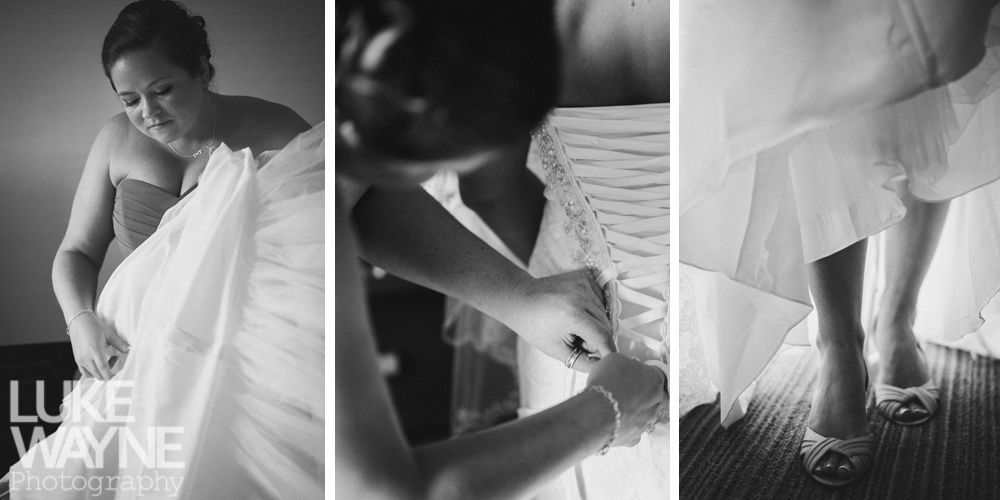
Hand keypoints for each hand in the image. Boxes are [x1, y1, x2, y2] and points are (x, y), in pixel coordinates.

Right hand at [67, 312, 129, 380]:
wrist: (78, 321)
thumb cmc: (94, 326)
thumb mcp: (109, 334)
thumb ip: (119, 344)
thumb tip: (128, 350)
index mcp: (95, 351)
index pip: (103, 369)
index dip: (110, 375)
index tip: (117, 375)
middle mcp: (86, 357)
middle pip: (97, 374)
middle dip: (108, 373)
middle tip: (114, 359)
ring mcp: (80, 359)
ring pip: (91, 374)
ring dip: (100, 372)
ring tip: (105, 360)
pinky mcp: (77, 359)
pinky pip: (84, 371)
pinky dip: (92, 372)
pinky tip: (97, 363)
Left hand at [499, 269, 615, 371]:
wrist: (520, 299)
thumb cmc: (535, 326)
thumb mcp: (557, 350)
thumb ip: (584, 362)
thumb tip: (605, 367)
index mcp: (572, 314)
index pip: (603, 336)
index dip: (609, 352)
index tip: (612, 363)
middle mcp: (581, 295)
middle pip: (606, 325)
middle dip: (596, 338)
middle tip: (576, 340)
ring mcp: (583, 283)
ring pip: (604, 313)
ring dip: (595, 324)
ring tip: (573, 325)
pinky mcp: (585, 276)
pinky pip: (600, 299)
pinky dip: (593, 309)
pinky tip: (576, 311)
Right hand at [586, 353, 666, 447]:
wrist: (597, 413)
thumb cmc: (607, 382)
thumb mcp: (614, 359)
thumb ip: (625, 363)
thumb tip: (624, 366)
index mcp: (656, 379)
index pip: (657, 374)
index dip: (644, 373)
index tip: (635, 373)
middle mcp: (656, 401)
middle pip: (653, 395)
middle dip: (641, 392)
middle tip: (624, 388)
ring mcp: (646, 421)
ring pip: (643, 414)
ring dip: (632, 409)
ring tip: (614, 404)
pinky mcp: (634, 437)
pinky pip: (633, 430)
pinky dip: (624, 426)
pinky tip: (614, 420)